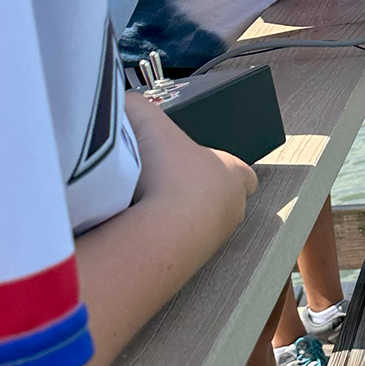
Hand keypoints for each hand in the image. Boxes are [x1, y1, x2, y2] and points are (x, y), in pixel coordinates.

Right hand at [124, 90, 256, 250]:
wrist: (159, 232)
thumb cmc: (166, 175)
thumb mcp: (146, 121)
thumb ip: (136, 105)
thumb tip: (121, 102)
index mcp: (231, 174)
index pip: (243, 172)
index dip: (224, 165)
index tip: (202, 162)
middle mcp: (229, 210)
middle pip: (221, 199)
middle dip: (197, 192)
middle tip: (165, 183)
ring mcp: (212, 241)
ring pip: (200, 226)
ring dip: (178, 217)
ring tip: (145, 205)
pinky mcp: (188, 264)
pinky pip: (179, 247)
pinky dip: (160, 236)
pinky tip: (137, 227)